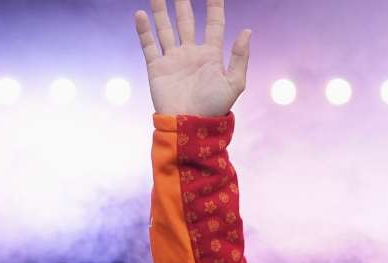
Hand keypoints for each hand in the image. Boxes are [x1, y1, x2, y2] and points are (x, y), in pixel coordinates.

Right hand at [134, 0, 250, 115]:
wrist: (189, 125)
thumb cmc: (214, 107)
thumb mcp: (234, 83)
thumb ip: (240, 57)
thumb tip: (247, 31)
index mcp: (211, 56)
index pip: (214, 25)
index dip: (215, 7)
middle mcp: (191, 53)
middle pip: (187, 21)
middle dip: (184, 3)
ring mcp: (173, 59)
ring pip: (166, 28)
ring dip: (161, 11)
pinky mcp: (156, 67)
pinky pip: (149, 45)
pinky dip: (144, 30)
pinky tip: (140, 14)